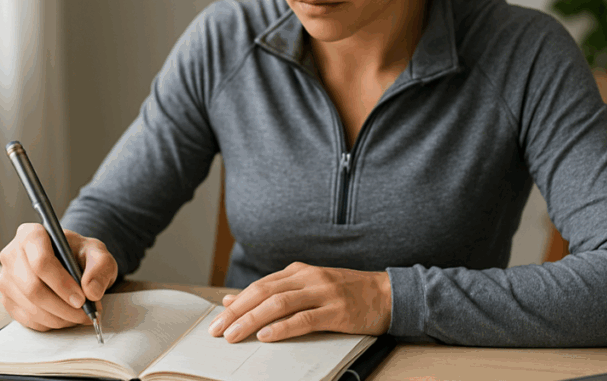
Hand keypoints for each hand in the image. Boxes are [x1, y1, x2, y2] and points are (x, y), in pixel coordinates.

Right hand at [0, 223, 117, 330]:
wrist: (70, 264)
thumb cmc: (80, 255)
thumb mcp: (98, 254)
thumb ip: (100, 268)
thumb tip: (91, 291)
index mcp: (31, 235)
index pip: (41, 261)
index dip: (62, 283)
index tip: (81, 299)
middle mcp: (12, 255)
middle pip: (33, 288)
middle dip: (63, 306)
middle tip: (85, 312)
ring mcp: (6, 280)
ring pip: (31, 307)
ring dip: (60, 318)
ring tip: (81, 315)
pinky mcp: (8, 301)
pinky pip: (28, 320)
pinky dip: (51, 323)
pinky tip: (66, 317)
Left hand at [207, 262, 391, 342]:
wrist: (388, 294)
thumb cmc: (347, 293)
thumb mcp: (309, 287)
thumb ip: (275, 292)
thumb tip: (235, 298)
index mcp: (300, 272)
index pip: (260, 286)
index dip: (236, 302)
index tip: (218, 319)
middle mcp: (309, 278)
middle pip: (264, 293)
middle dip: (237, 311)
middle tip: (218, 330)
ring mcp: (323, 293)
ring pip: (279, 304)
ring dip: (252, 320)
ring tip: (234, 335)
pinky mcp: (337, 311)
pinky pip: (304, 319)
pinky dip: (282, 327)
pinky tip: (267, 335)